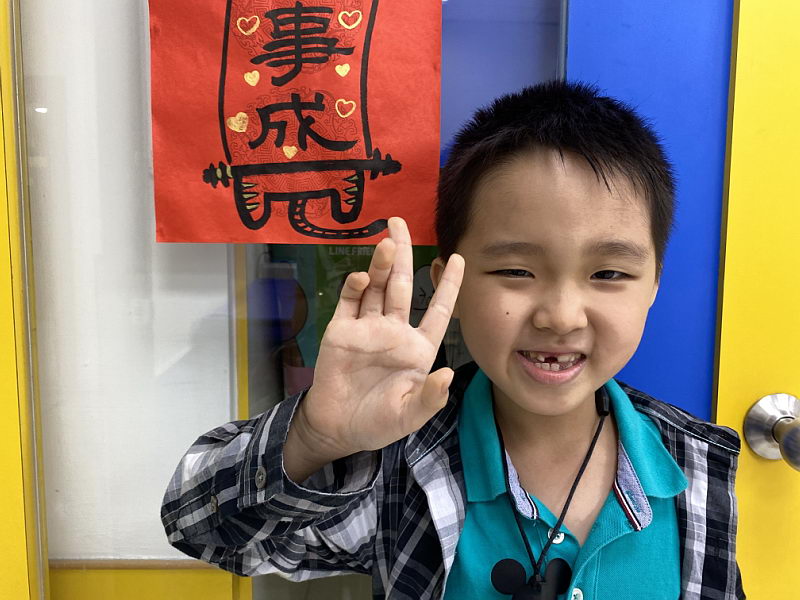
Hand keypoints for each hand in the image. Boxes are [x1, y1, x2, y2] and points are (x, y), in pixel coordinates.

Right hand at [297, 217, 464, 458]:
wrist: (339, 429)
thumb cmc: (379, 421)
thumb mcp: (411, 415)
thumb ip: (430, 397)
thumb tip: (447, 374)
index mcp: (418, 347)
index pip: (438, 310)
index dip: (448, 285)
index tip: (457, 257)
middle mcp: (394, 330)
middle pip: (403, 285)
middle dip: (404, 254)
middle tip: (401, 223)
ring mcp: (367, 328)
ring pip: (377, 287)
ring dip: (382, 264)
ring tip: (387, 241)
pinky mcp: (342, 331)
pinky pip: (350, 302)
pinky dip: (355, 286)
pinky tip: (363, 276)